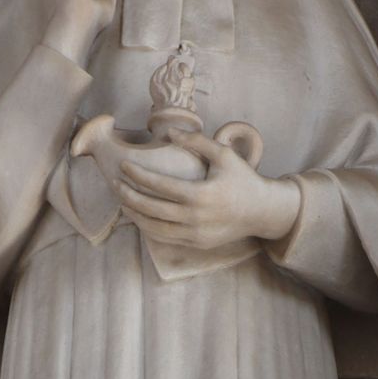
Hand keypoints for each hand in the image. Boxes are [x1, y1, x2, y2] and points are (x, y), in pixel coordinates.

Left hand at [117, 131, 300, 249]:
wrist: (261, 212)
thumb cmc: (242, 179)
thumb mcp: (224, 155)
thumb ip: (197, 142)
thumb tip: (170, 134)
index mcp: (201, 195)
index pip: (160, 186)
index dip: (138, 176)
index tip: (124, 166)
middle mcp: (196, 218)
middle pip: (152, 209)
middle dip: (129, 196)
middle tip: (116, 184)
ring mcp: (196, 234)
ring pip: (155, 228)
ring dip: (135, 215)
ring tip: (123, 201)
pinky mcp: (197, 244)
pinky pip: (166, 238)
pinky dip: (149, 228)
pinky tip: (140, 216)